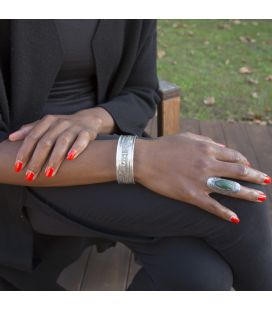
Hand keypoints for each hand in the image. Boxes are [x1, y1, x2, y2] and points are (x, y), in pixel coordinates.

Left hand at [8, 108, 103, 180]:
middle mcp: (60, 123)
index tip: (18, 167)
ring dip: (55, 158)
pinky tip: (71, 158)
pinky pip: (82, 140)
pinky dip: (76, 148)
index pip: (32, 137)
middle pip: (46, 141)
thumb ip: (30, 130)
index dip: (24, 152)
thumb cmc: (63, 127)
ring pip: (62, 142)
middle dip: (37, 160)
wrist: (88, 120)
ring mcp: (74, 127)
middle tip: (31, 175)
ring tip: (49, 173)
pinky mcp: (87, 132)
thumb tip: (11, 138)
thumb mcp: (47, 125)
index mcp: (47, 121)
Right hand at [134, 132, 270, 222]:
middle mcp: (208, 164)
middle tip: (267, 181)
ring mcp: (200, 181)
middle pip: (239, 172)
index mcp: (207, 149)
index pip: (234, 156)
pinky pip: (212, 206)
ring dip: (249, 194)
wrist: (144, 159)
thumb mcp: (188, 137)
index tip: (249, 167)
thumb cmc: (164, 146)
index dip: (244, 162)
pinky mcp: (190, 195)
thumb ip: (208, 142)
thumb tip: (224, 148)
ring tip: (261, 198)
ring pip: (231, 189)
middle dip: (256, 177)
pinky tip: (235, 218)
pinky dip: (225, 213)